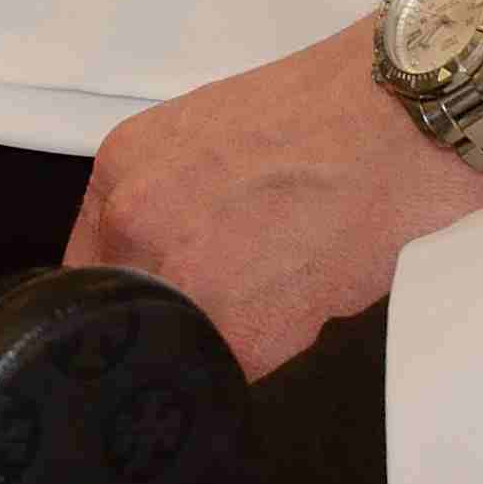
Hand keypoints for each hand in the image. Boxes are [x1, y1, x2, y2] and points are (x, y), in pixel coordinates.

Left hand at [60, 17, 482, 377]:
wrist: (396, 124)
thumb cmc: (322, 118)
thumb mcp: (205, 134)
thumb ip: (161, 195)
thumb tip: (147, 259)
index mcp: (122, 168)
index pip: (87, 263)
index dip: (125, 289)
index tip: (147, 303)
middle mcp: (137, 223)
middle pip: (127, 310)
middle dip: (174, 313)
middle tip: (228, 290)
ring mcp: (186, 279)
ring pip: (182, 341)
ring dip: (223, 331)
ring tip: (276, 279)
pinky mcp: (244, 330)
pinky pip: (241, 365)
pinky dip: (274, 343)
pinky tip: (306, 290)